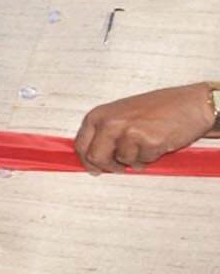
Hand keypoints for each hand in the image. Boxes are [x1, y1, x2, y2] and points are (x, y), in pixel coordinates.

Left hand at [74, 82, 214, 174]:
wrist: (191, 103)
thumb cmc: (161, 107)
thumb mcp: (123, 113)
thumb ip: (106, 132)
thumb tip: (92, 156)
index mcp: (100, 114)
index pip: (81, 144)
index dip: (86, 161)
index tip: (93, 169)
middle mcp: (110, 122)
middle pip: (96, 158)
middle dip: (108, 167)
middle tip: (120, 168)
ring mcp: (127, 132)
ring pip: (122, 161)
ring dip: (136, 159)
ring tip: (147, 143)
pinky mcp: (146, 142)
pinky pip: (143, 161)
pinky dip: (150, 157)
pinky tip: (158, 142)